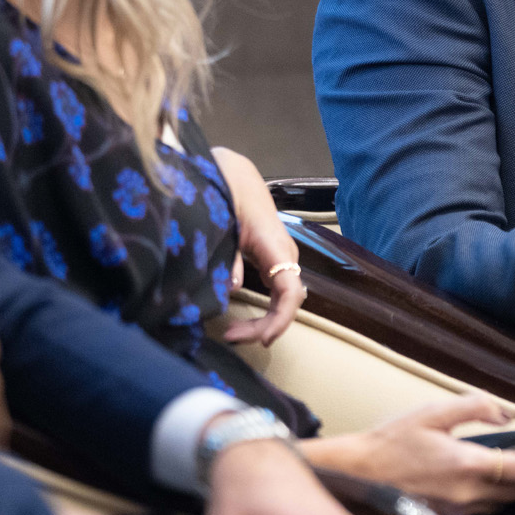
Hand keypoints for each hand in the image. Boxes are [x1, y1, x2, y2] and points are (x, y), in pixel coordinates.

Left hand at [212, 146, 304, 345]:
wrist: (235, 176)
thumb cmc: (230, 194)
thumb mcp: (223, 225)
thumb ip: (228, 258)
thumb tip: (231, 289)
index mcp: (276, 246)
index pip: (291, 292)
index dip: (279, 319)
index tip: (262, 339)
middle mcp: (285, 255)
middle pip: (286, 302)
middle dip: (263, 326)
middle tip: (230, 337)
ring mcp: (280, 258)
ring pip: (282, 300)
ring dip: (261, 321)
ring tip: (233, 333)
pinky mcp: (271, 260)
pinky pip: (275, 293)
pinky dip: (261, 310)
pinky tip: (240, 320)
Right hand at [298, 393, 514, 514]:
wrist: (357, 473)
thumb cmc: (393, 440)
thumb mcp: (433, 411)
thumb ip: (474, 407)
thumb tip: (506, 413)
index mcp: (468, 465)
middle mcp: (467, 494)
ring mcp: (457, 510)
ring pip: (500, 503)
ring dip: (513, 488)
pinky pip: (481, 511)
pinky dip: (494, 497)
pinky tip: (490, 482)